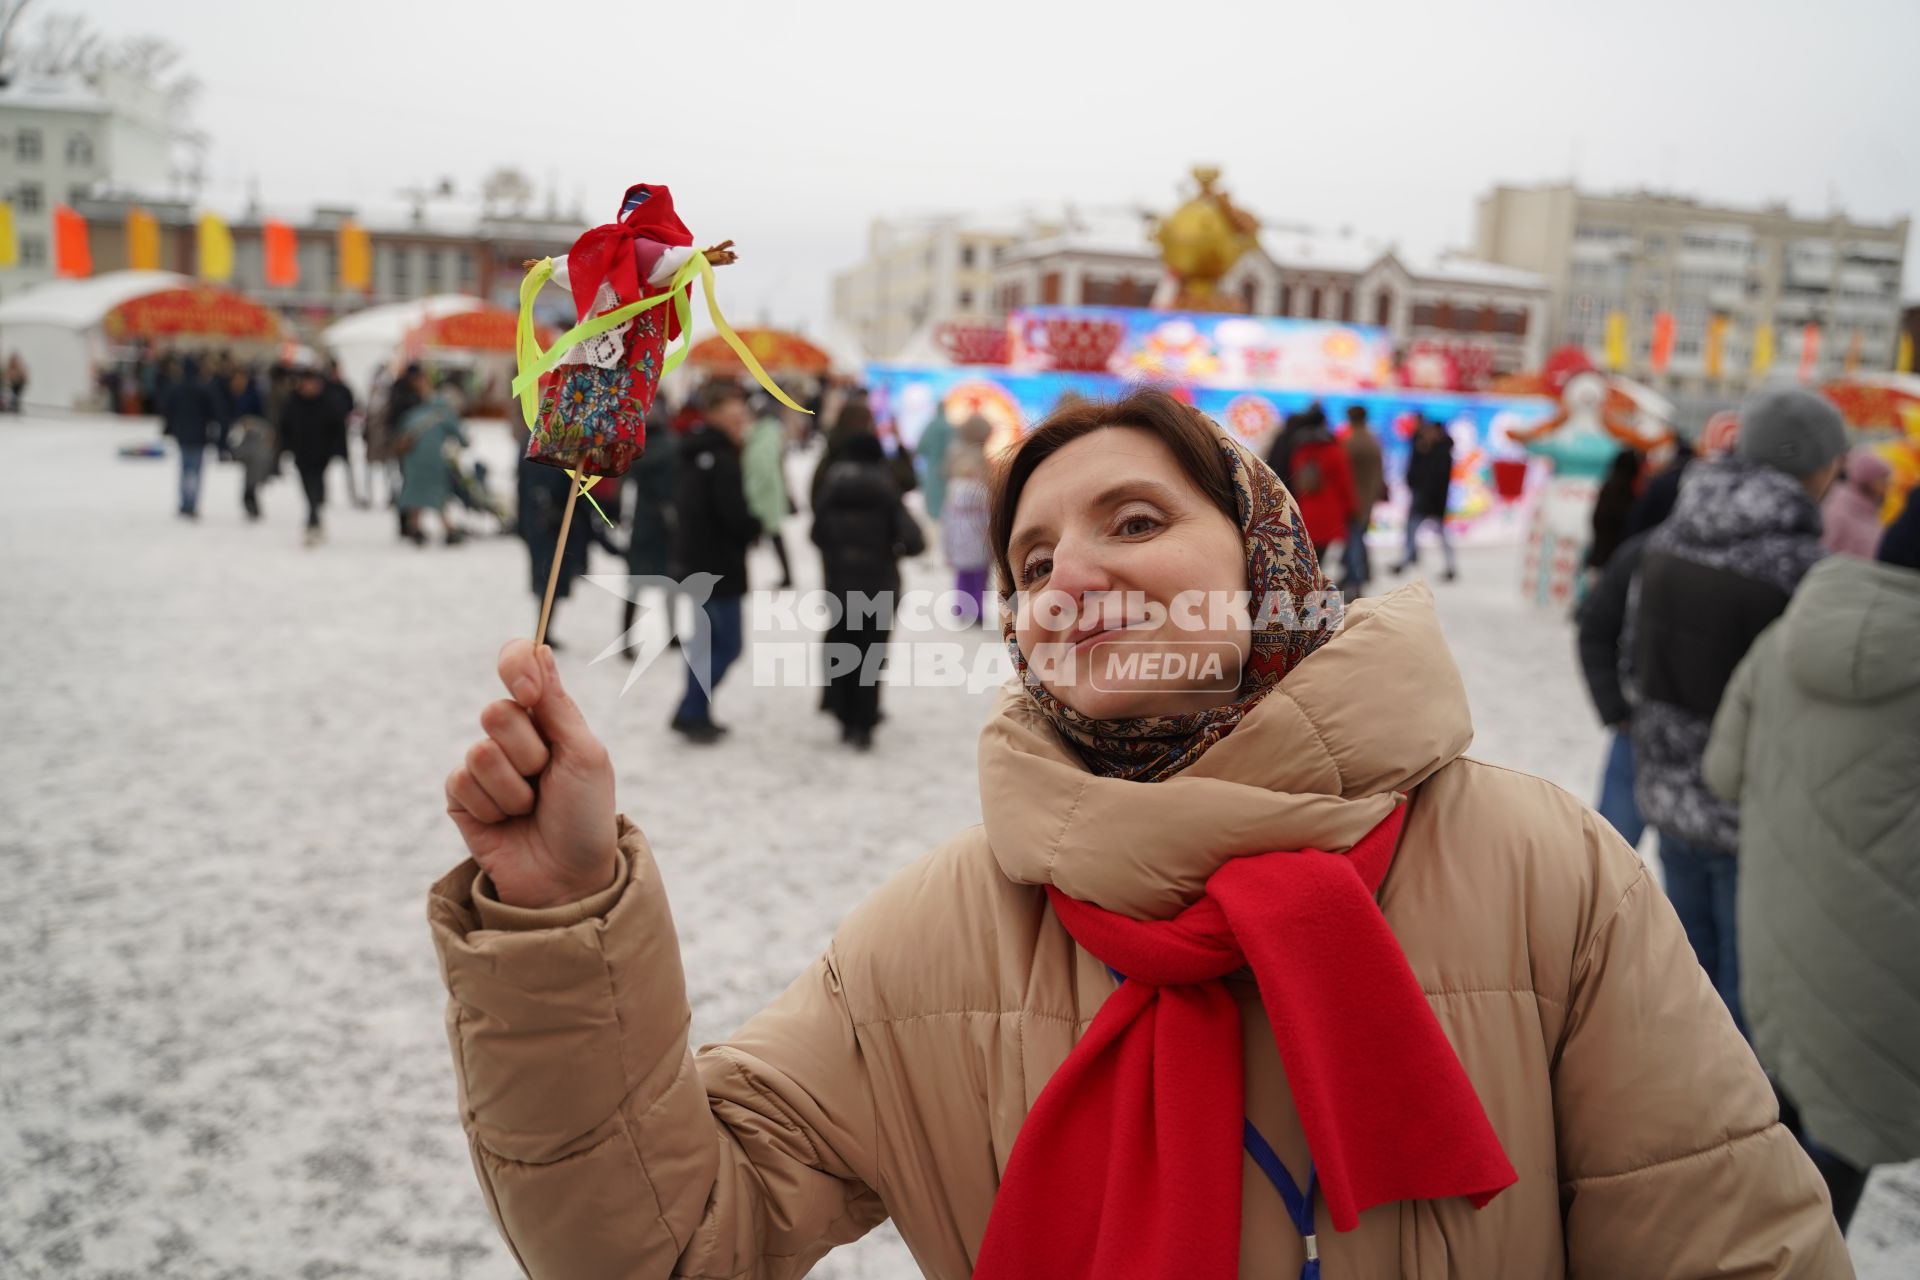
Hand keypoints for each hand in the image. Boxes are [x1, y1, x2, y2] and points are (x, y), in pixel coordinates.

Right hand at [445, 640, 617, 908]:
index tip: (529, 695)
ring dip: (514, 788)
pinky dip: (492, 807)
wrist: (568, 878)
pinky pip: (461, 782)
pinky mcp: (462, 797)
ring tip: (531, 808)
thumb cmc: (586, 816)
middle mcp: (514, 735)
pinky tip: (507, 823)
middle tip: (547, 780)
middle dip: (529, 753)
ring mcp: (485, 766)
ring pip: (480, 751)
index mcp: (547, 716)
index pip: (518, 662)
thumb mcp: (585, 755)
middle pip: (496, 712)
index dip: (515, 667)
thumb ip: (557, 704)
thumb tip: (539, 647)